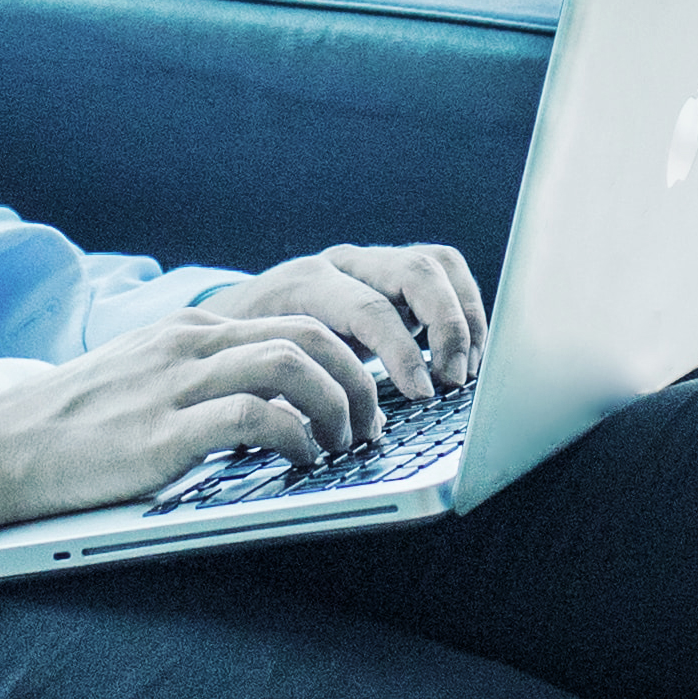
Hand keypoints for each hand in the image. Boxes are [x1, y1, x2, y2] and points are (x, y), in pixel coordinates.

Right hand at [0, 305, 394, 532]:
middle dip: (359, 381)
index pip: (297, 319)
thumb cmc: (71, 430)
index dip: (349, 358)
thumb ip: (202, 382)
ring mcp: (175, 384)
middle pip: (309, 335)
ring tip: (345, 448)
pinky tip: (302, 463)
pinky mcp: (161, 432)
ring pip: (291, 365)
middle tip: (371, 430)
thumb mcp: (145, 382)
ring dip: (337, 407)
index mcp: (190, 331)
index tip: (367, 402)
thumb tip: (272, 410)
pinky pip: (252, 418)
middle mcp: (189, 345)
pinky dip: (294, 437)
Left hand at [225, 242, 485, 412]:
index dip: (404, 353)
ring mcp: (372, 262)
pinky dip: (465, 309)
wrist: (231, 321)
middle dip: (447, 328)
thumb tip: (348, 436)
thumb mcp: (264, 375)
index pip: (370, 309)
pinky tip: (464, 353)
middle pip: (415, 271)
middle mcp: (344, 264)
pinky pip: (445, 272)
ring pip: (438, 264)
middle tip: (454, 381)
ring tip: (466, 369)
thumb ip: (301, 397)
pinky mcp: (394, 273)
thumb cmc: (248, 356)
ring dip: (465, 316)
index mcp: (307, 285)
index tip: (423, 395)